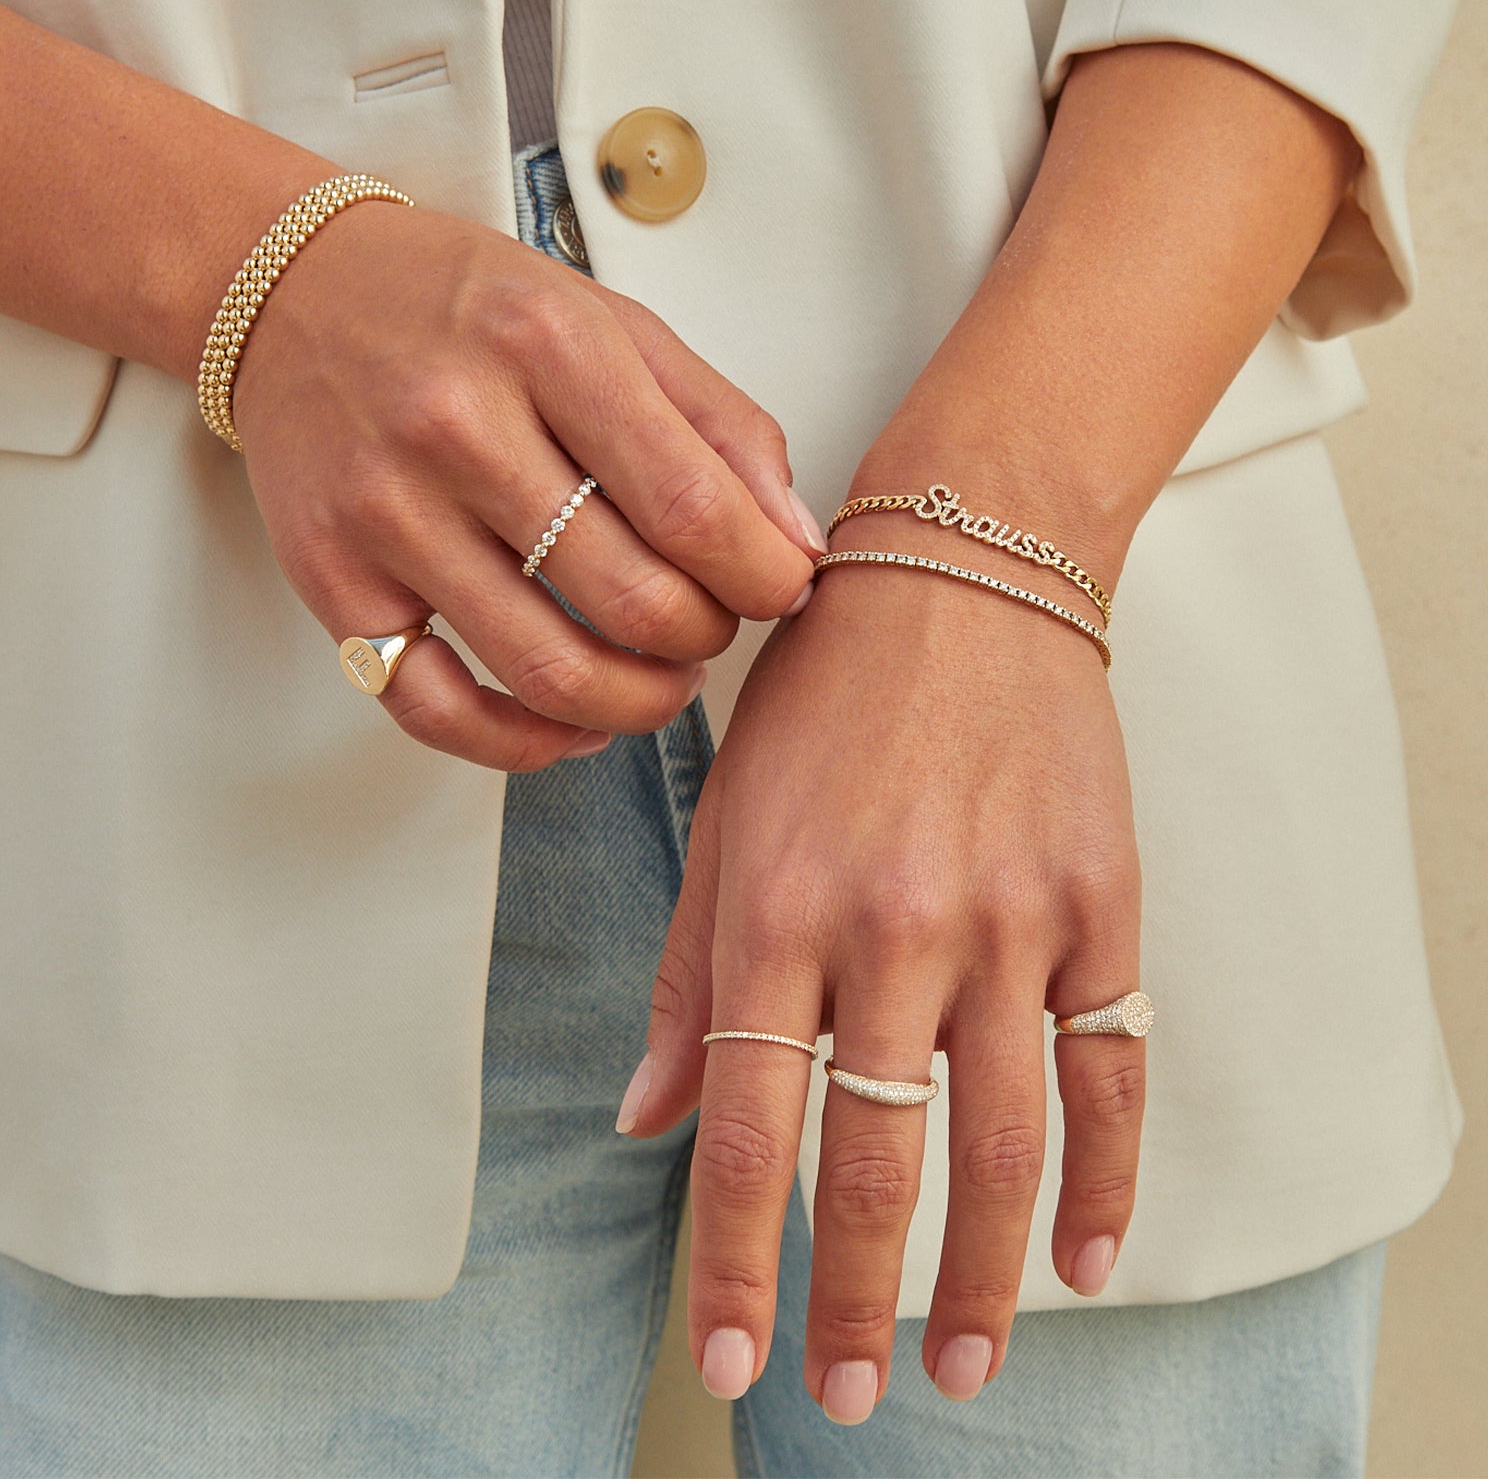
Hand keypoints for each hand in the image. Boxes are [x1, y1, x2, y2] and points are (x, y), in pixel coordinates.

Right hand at [232, 197, 822, 769]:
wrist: (295, 296)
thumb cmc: (466, 311)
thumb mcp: (611, 324)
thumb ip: (717, 424)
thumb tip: (794, 540)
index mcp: (547, 345)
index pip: (692, 505)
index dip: (763, 574)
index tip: (784, 587)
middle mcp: (457, 426)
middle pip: (631, 600)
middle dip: (707, 636)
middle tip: (716, 622)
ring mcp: (386, 512)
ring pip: (547, 671)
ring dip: (639, 702)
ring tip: (665, 677)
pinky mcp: (333, 581)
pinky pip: (436, 710)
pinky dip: (525, 744)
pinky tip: (576, 726)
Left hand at [618, 476, 1144, 1418]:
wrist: (962, 572)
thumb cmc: (822, 694)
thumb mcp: (726, 819)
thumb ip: (692, 979)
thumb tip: (643, 1121)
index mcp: (780, 908)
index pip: (752, 1127)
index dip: (736, 1256)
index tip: (732, 1353)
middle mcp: (894, 928)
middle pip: (876, 1159)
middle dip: (850, 1297)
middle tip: (838, 1396)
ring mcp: (1010, 920)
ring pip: (1003, 1141)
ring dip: (983, 1275)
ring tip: (962, 1366)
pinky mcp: (1101, 904)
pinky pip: (1115, 1066)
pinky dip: (1109, 1176)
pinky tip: (1088, 1258)